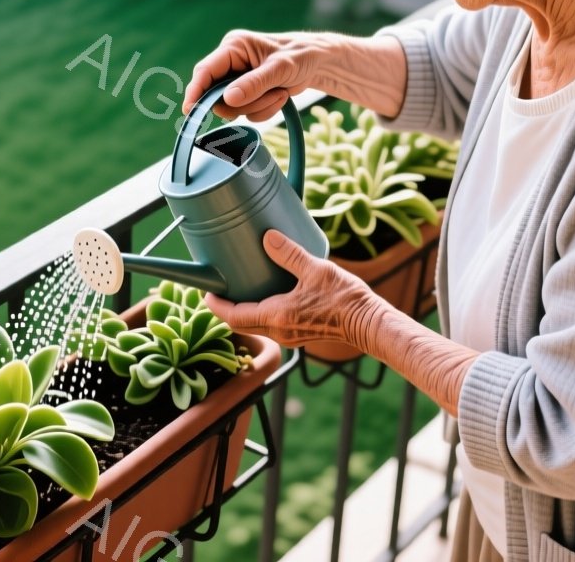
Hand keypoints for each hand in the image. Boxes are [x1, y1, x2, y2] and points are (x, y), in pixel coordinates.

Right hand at [183, 30, 328, 121]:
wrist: (318, 62)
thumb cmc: (300, 55)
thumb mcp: (279, 68)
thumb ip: (254, 83)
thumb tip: (228, 99)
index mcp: (234, 47)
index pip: (205, 71)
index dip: (196, 91)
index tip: (190, 110)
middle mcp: (231, 62)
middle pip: (218, 95)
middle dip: (245, 102)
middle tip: (268, 95)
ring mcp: (238, 79)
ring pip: (234, 107)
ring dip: (259, 106)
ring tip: (279, 91)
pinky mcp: (248, 92)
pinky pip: (247, 113)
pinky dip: (265, 110)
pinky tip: (279, 95)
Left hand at [203, 230, 381, 349]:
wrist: (368, 323)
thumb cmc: (345, 299)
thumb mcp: (316, 269)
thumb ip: (289, 254)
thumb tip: (267, 238)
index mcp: (277, 316)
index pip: (234, 316)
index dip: (216, 305)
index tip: (205, 292)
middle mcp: (279, 331)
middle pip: (240, 324)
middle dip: (225, 309)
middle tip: (217, 290)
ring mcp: (289, 336)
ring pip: (254, 327)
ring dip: (241, 312)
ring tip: (238, 290)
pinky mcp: (299, 335)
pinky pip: (269, 327)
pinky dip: (258, 314)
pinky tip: (265, 297)